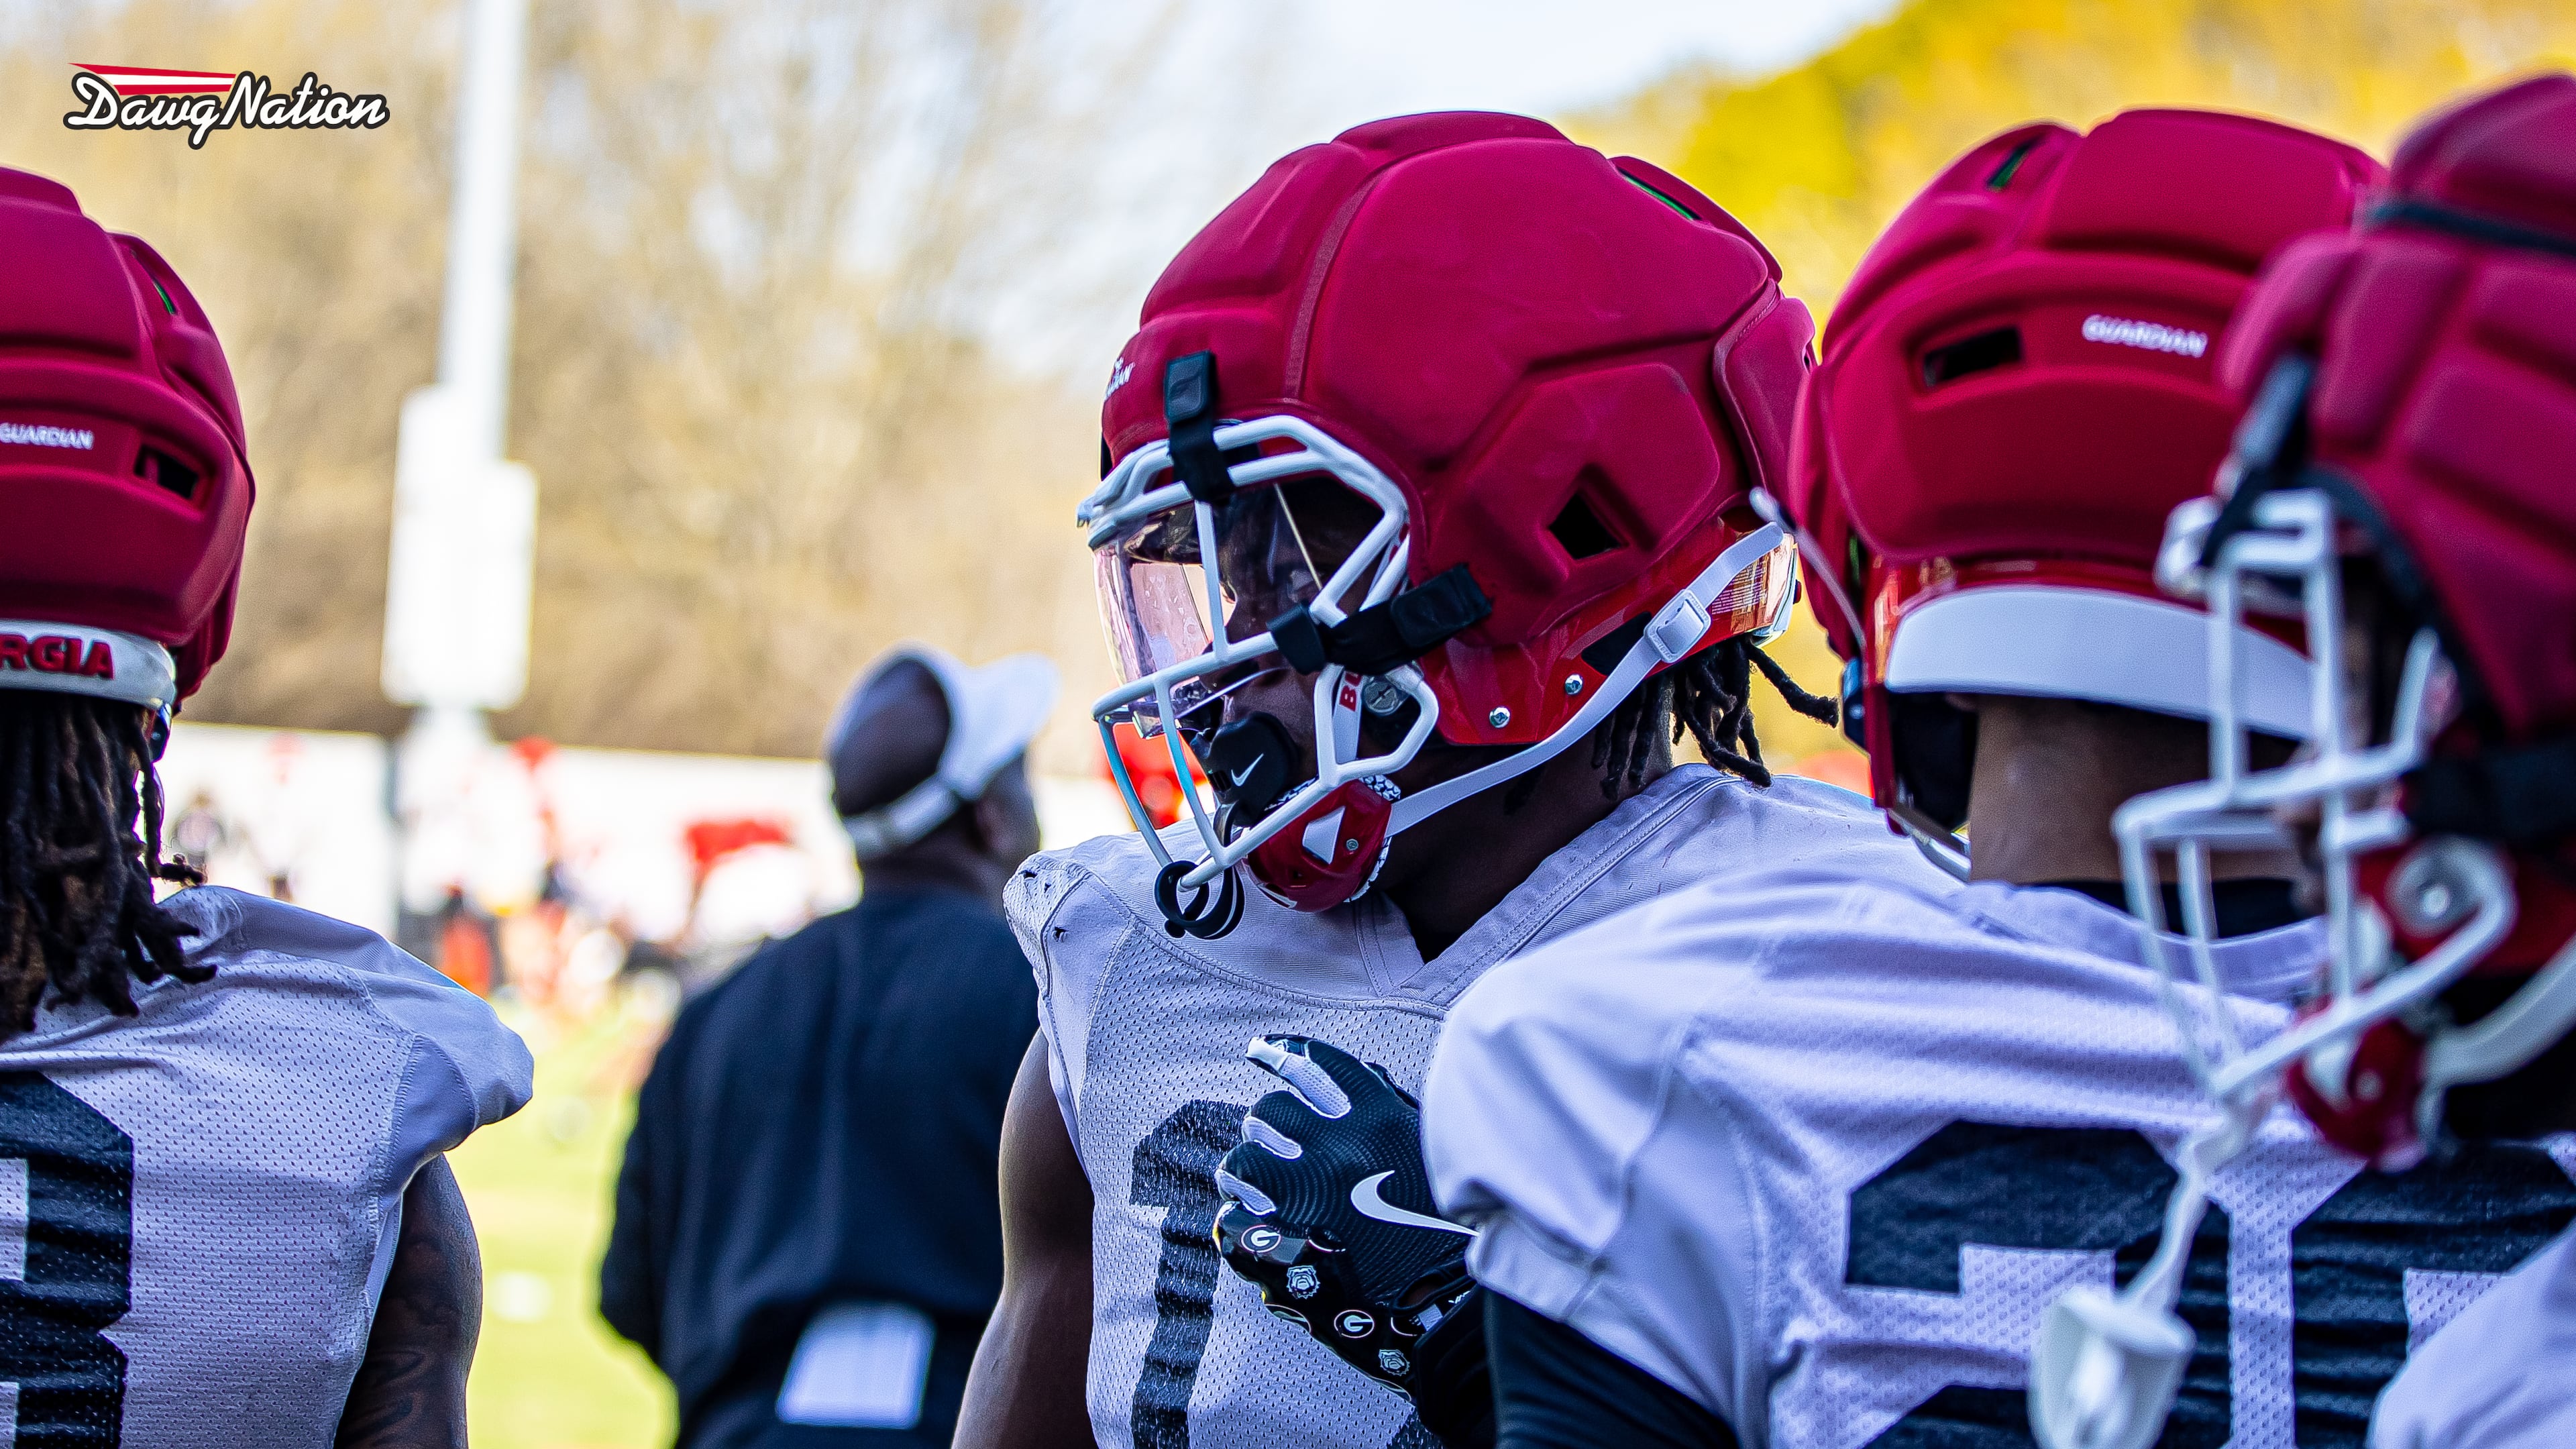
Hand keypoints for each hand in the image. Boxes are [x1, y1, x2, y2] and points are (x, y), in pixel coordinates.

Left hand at [1213, 1035, 1477, 1399]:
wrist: (1452, 1301)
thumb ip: (1395, 1109)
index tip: (1264, 1051)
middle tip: (1269, 1138)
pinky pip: (1235, 1215)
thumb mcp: (1428, 1150)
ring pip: (1243, 1158)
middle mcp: (1343, 1148)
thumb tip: (1363, 1074)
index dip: (1283, 1053)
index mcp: (1380, 1119)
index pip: (1318, 1065)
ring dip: (1242, 1168)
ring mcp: (1312, 1196)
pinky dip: (1237, 1215)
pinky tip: (1249, 1219)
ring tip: (1247, 1179)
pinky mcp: (1288, 1243)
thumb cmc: (1446, 1222)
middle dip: (1265, 1124)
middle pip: (1271, 1110)